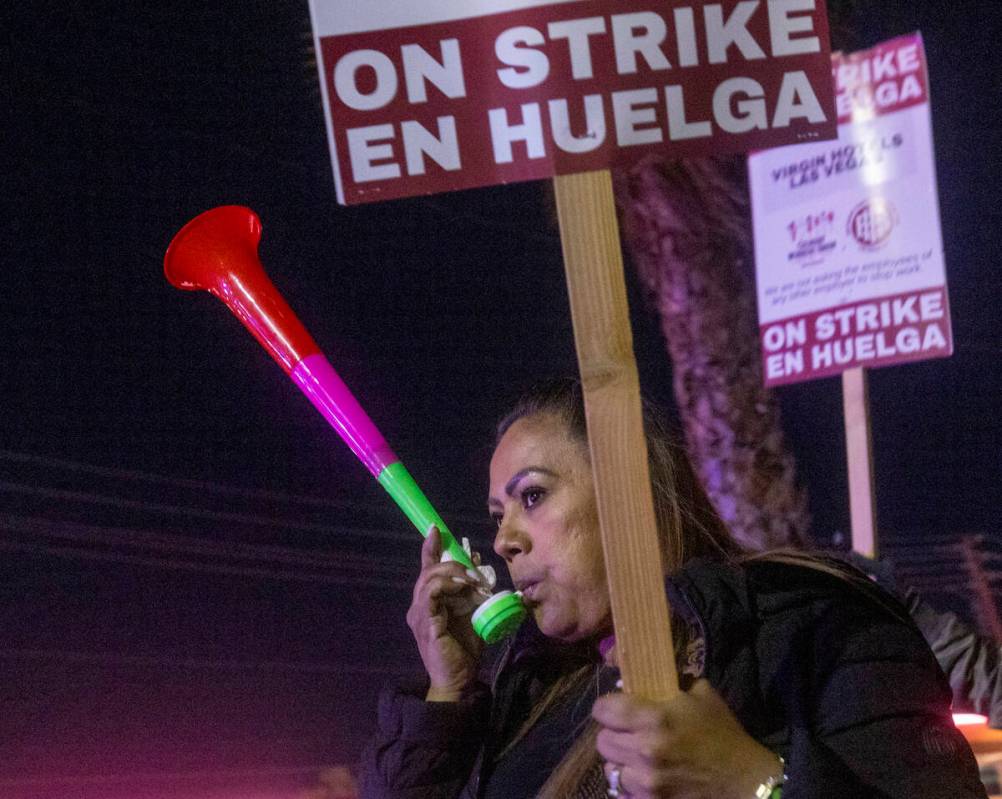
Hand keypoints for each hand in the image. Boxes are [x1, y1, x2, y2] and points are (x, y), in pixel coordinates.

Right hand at [406, 526, 485, 701]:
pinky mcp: (425, 622)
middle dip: (452, 562)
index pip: (426, 568)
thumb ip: (472, 592)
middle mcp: (418, 605)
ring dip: (453, 573)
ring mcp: (418, 614)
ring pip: (429, 578)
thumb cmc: (465, 650)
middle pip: (428, 570)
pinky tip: (464, 589)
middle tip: (475, 570)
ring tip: (472, 580)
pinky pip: (431, 593)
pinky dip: (448, 585)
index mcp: (428, 603)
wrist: (459, 680)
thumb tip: (479, 566)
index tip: (436, 529)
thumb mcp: (473, 613)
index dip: (429, 547)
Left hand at [593, 680, 782, 798]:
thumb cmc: (723, 736)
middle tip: (628, 735)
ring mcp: (646, 781)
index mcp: (655, 717)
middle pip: (603, 741)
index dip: (607, 708)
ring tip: (638, 760)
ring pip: (610, 770)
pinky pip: (624, 793)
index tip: (614, 709)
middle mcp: (644, 749)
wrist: (746, 782)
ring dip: (622, 764)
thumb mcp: (702, 697)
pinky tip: (647, 780)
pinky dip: (632, 787)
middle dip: (614, 736)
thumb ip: (671, 685)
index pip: (603, 710)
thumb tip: (646, 676)